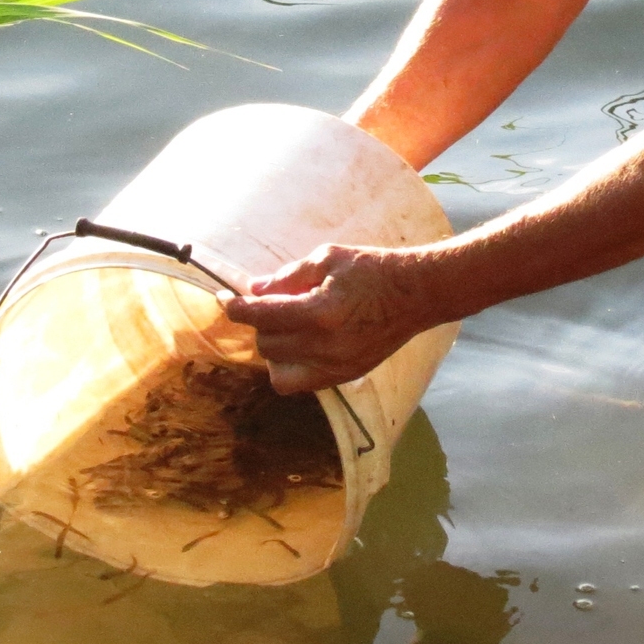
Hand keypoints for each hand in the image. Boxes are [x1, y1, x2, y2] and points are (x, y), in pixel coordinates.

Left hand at [219, 244, 433, 394]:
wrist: (416, 295)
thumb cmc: (373, 270)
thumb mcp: (328, 259)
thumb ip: (288, 276)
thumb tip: (255, 290)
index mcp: (320, 312)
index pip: (262, 316)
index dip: (237, 308)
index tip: (227, 300)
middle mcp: (326, 346)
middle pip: (267, 344)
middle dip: (261, 324)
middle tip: (271, 305)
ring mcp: (336, 366)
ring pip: (278, 370)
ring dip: (273, 348)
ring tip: (286, 328)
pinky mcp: (345, 376)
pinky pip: (300, 384)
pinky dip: (290, 366)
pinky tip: (300, 345)